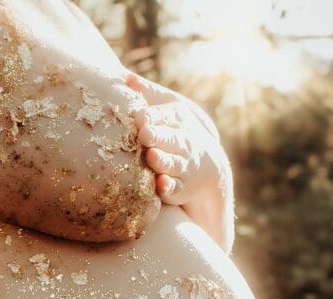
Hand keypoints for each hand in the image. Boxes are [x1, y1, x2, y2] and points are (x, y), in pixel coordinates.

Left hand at [125, 72, 226, 207]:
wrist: (207, 169)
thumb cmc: (177, 133)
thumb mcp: (168, 110)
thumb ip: (148, 94)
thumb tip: (125, 76)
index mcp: (177, 120)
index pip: (165, 116)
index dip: (153, 117)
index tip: (140, 117)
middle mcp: (183, 142)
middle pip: (171, 139)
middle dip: (159, 136)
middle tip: (145, 134)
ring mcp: (183, 166)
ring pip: (173, 163)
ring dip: (163, 160)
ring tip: (152, 156)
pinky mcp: (181, 188)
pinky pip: (175, 188)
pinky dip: (169, 187)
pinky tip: (162, 184)